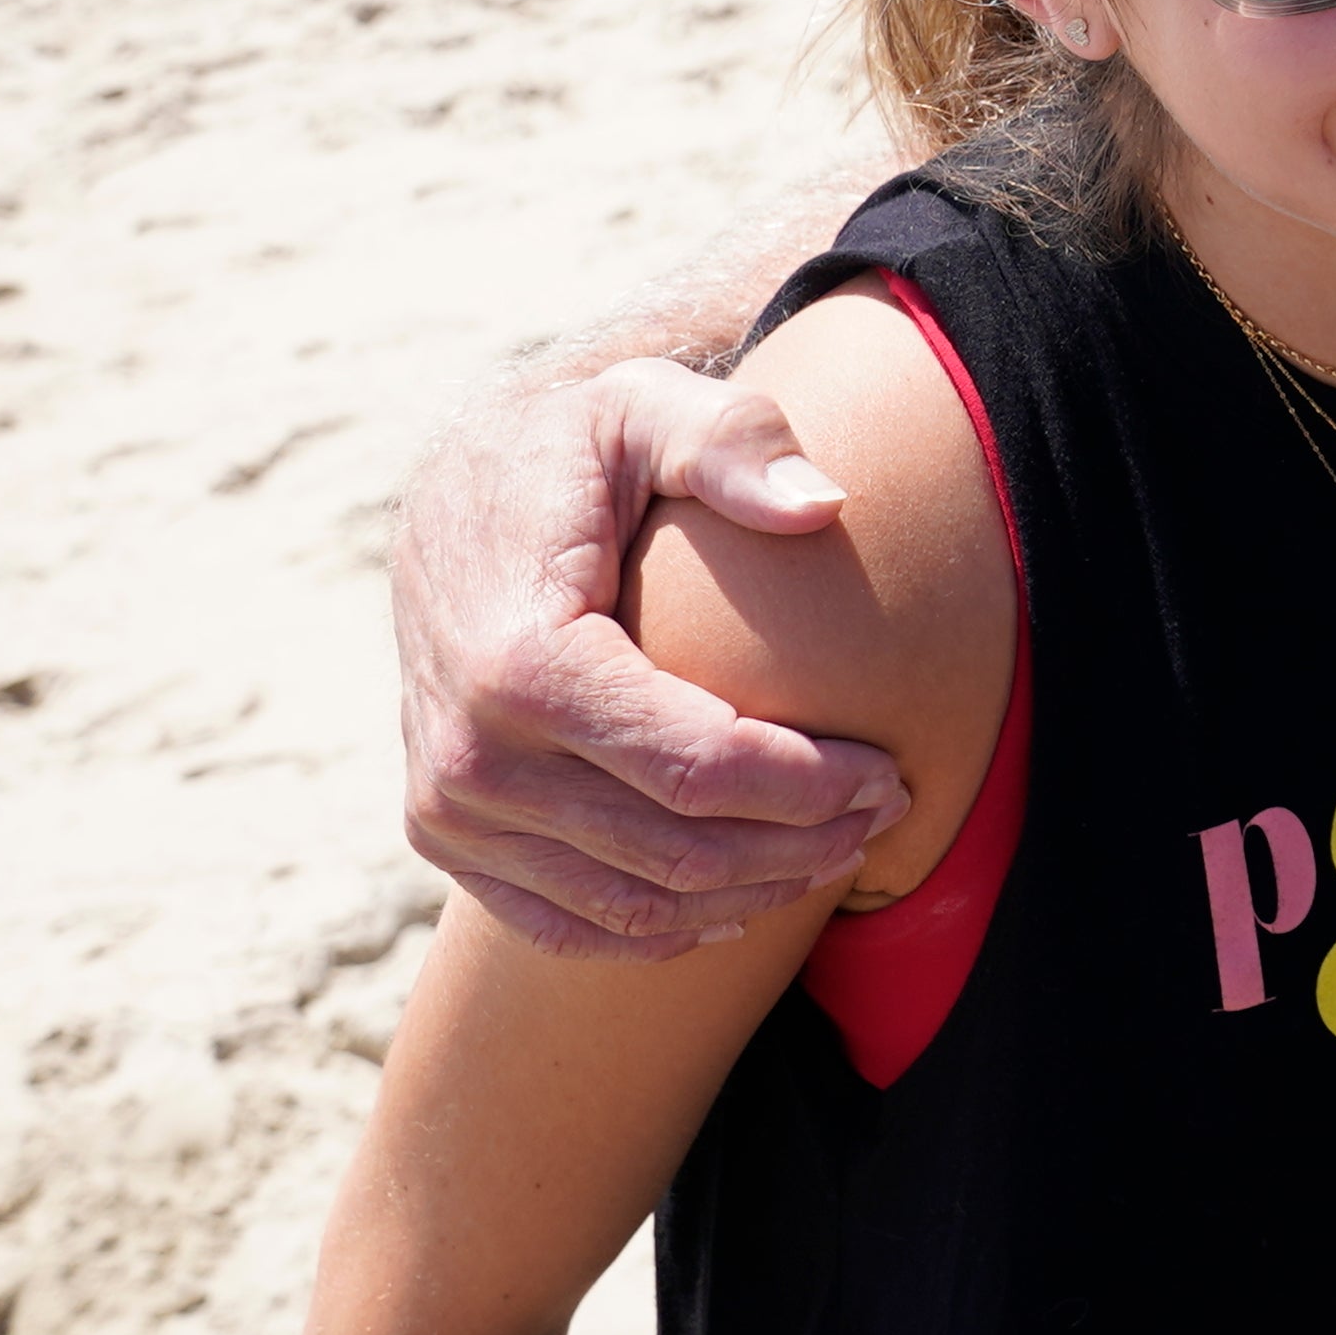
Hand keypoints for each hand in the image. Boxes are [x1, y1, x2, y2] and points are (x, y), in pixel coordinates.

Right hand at [395, 364, 906, 960]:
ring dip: (752, 891)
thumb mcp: (643, 408)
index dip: (811, 787)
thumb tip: (822, 504)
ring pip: (632, 905)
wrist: (446, 497)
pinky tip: (745, 893)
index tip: (894, 772)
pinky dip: (666, 926)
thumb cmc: (566, 450)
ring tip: (840, 848)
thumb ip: (733, 441)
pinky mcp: (442, 836)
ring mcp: (448, 808)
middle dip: (801, 845)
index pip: (699, 768)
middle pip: (675, 851)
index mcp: (520, 663)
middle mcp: (469, 755)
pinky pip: (568, 922)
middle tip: (887, 812)